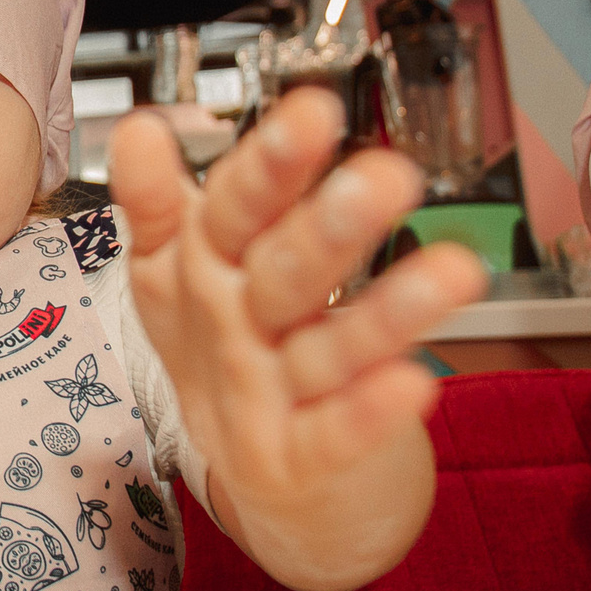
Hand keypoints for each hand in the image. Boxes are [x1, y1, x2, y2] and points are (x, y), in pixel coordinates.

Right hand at [112, 89, 486, 542]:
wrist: (266, 480)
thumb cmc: (236, 351)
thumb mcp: (181, 271)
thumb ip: (159, 199)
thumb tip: (136, 129)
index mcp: (202, 267)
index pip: (235, 210)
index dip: (271, 165)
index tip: (316, 111)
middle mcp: (231, 328)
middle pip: (281, 274)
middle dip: (329, 228)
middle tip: (390, 179)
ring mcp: (263, 398)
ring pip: (325, 352)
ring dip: (384, 317)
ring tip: (453, 274)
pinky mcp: (296, 462)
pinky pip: (333, 434)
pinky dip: (367, 413)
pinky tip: (415, 384)